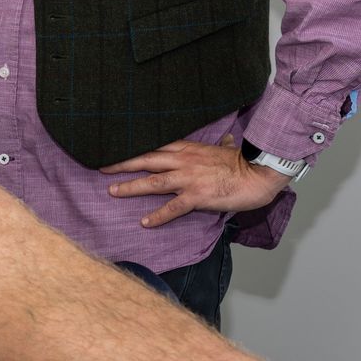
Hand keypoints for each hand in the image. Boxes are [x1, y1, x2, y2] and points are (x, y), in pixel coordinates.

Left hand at [103, 134, 292, 228]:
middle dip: (122, 163)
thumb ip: (222, 144)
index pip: (154, 145)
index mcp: (188, 148)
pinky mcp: (197, 196)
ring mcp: (189, 179)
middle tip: (102, 167)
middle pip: (146, 160)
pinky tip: (145, 222)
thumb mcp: (227, 149)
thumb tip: (228, 139)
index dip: (133, 147)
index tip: (116, 148)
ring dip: (131, 187)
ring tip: (112, 191)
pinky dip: (157, 215)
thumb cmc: (243, 162)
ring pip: (153, 182)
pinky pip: (173, 208)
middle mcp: (184, 161)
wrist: (258, 174)